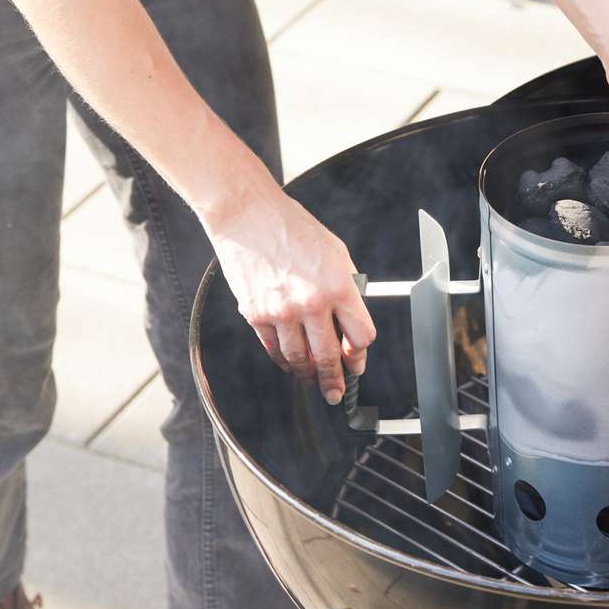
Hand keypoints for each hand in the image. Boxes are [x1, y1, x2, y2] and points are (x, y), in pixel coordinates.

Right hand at [202, 184, 376, 404]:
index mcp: (338, 286)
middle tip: (335, 393)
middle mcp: (310, 303)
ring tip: (312, 379)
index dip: (360, 354)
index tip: (357, 360)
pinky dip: (283, 360)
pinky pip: (273, 348)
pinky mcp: (255, 314)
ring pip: (299, 359)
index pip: (360, 336)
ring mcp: (281, 311)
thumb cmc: (294, 229)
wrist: (248, 215)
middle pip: (330, 357)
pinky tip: (290, 362)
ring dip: (308, 374)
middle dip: (335, 380)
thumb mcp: (336, 253)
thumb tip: (352, 321)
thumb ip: (347, 288)